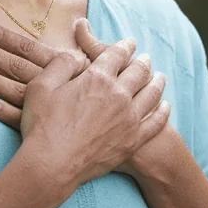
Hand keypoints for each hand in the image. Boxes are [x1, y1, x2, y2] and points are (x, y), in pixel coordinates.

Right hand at [0, 20, 176, 180]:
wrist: (52, 165)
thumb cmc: (42, 125)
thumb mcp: (42, 85)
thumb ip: (62, 64)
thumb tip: (77, 55)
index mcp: (97, 78)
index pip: (117, 55)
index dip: (124, 46)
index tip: (129, 42)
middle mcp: (118, 95)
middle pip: (138, 72)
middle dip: (143, 62)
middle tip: (146, 58)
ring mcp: (129, 119)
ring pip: (152, 95)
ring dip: (157, 82)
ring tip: (160, 77)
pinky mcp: (132, 141)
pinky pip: (155, 123)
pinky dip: (163, 112)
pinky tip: (165, 107)